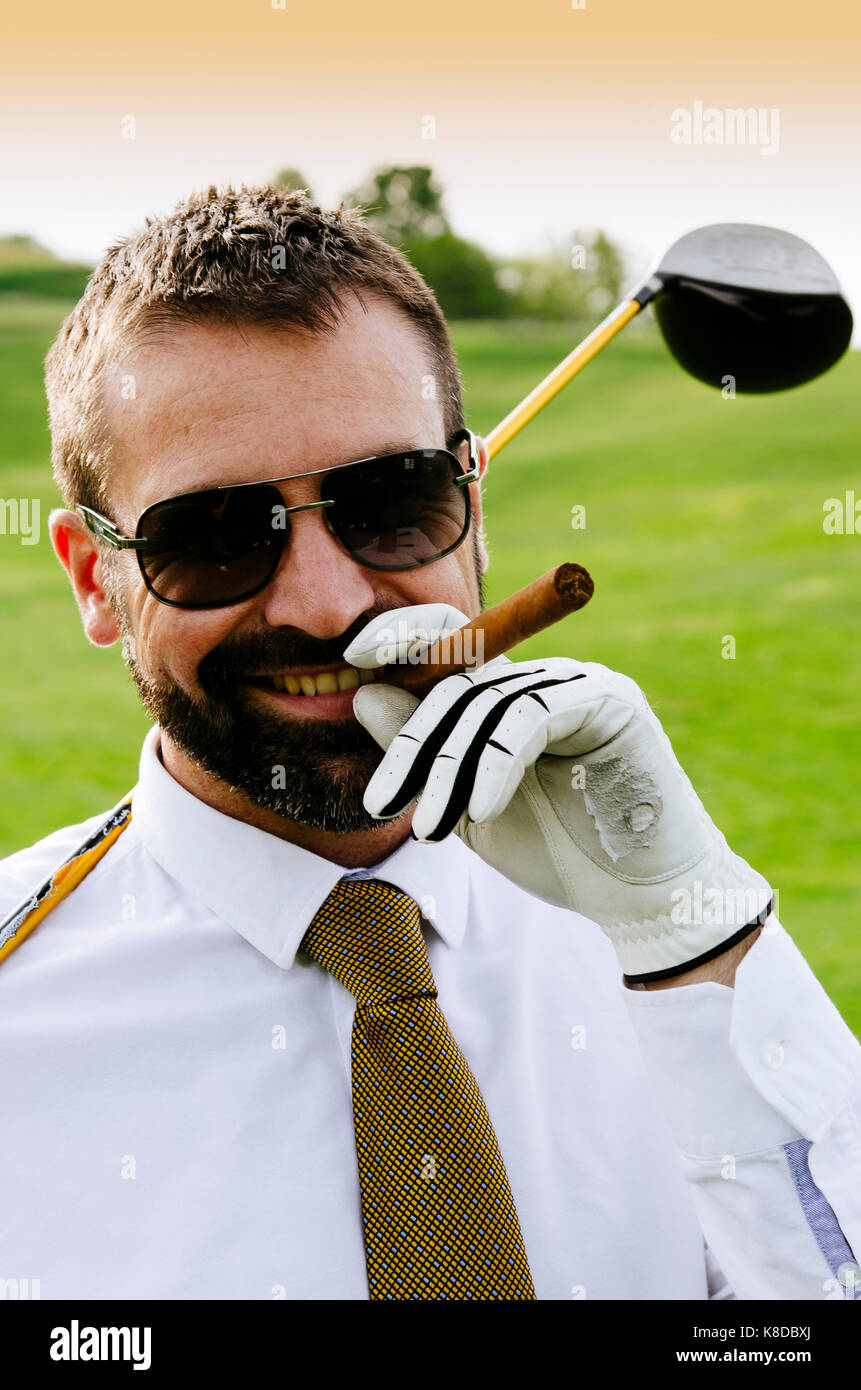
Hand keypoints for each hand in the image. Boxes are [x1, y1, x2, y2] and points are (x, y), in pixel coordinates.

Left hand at [345, 605, 772, 981]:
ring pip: (488, 700)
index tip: (349, 661)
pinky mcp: (611, 701)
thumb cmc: (558, 853)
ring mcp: (581, 682)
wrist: (637, 899)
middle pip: (459, 675)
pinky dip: (495, 764)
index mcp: (512, 692)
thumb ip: (423, 752)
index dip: (401, 635)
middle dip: (411, 740)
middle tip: (381, 803)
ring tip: (428, 829)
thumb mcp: (465, 805)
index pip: (452, 637)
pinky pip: (531, 716)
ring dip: (447, 767)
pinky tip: (479, 814)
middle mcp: (546, 676)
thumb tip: (362, 693)